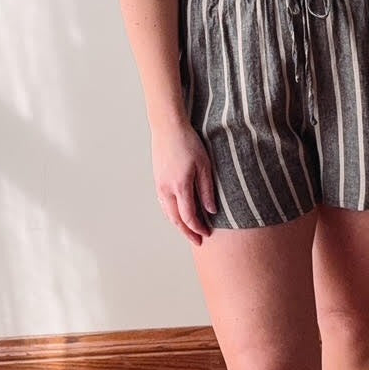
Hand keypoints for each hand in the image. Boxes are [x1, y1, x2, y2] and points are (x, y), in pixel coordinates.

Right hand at [151, 120, 217, 244]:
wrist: (168, 128)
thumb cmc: (188, 143)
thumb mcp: (204, 165)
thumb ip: (207, 190)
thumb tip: (211, 210)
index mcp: (180, 187)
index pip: (189, 216)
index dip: (199, 228)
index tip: (208, 233)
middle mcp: (166, 190)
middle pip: (176, 220)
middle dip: (187, 232)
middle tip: (198, 241)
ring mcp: (160, 186)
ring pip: (168, 213)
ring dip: (178, 225)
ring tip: (189, 231)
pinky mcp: (157, 181)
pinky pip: (164, 204)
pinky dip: (172, 214)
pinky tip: (179, 215)